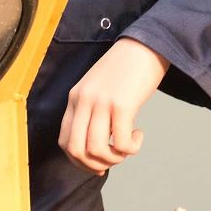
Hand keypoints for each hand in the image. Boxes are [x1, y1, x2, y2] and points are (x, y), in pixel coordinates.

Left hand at [58, 38, 168, 174]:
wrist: (145, 45)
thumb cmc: (126, 70)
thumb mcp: (98, 88)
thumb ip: (92, 112)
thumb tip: (96, 147)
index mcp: (75, 98)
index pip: (64, 141)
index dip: (79, 161)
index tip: (97, 165)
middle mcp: (83, 101)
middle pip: (76, 150)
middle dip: (93, 165)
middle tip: (112, 162)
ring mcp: (101, 102)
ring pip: (96, 150)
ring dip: (113, 159)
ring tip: (127, 149)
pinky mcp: (122, 104)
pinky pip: (121, 143)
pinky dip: (131, 148)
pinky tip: (138, 135)